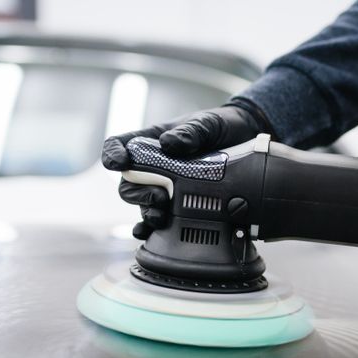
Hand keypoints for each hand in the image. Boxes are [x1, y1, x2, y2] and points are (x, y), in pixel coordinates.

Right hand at [100, 103, 265, 239]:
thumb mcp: (208, 123)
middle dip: (137, 193)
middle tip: (158, 197)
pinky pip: (158, 218)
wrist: (245, 140)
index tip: (119, 163)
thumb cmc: (220, 127)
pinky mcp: (177, 203)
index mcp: (152, 140)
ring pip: (142, 204)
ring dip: (147, 212)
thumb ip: (191, 131)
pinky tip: (152, 234)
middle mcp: (152, 166)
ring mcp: (164, 186)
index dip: (112, 155)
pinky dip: (152, 228)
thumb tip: (169, 143)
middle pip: (128, 182)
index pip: (119, 145)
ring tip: (161, 217)